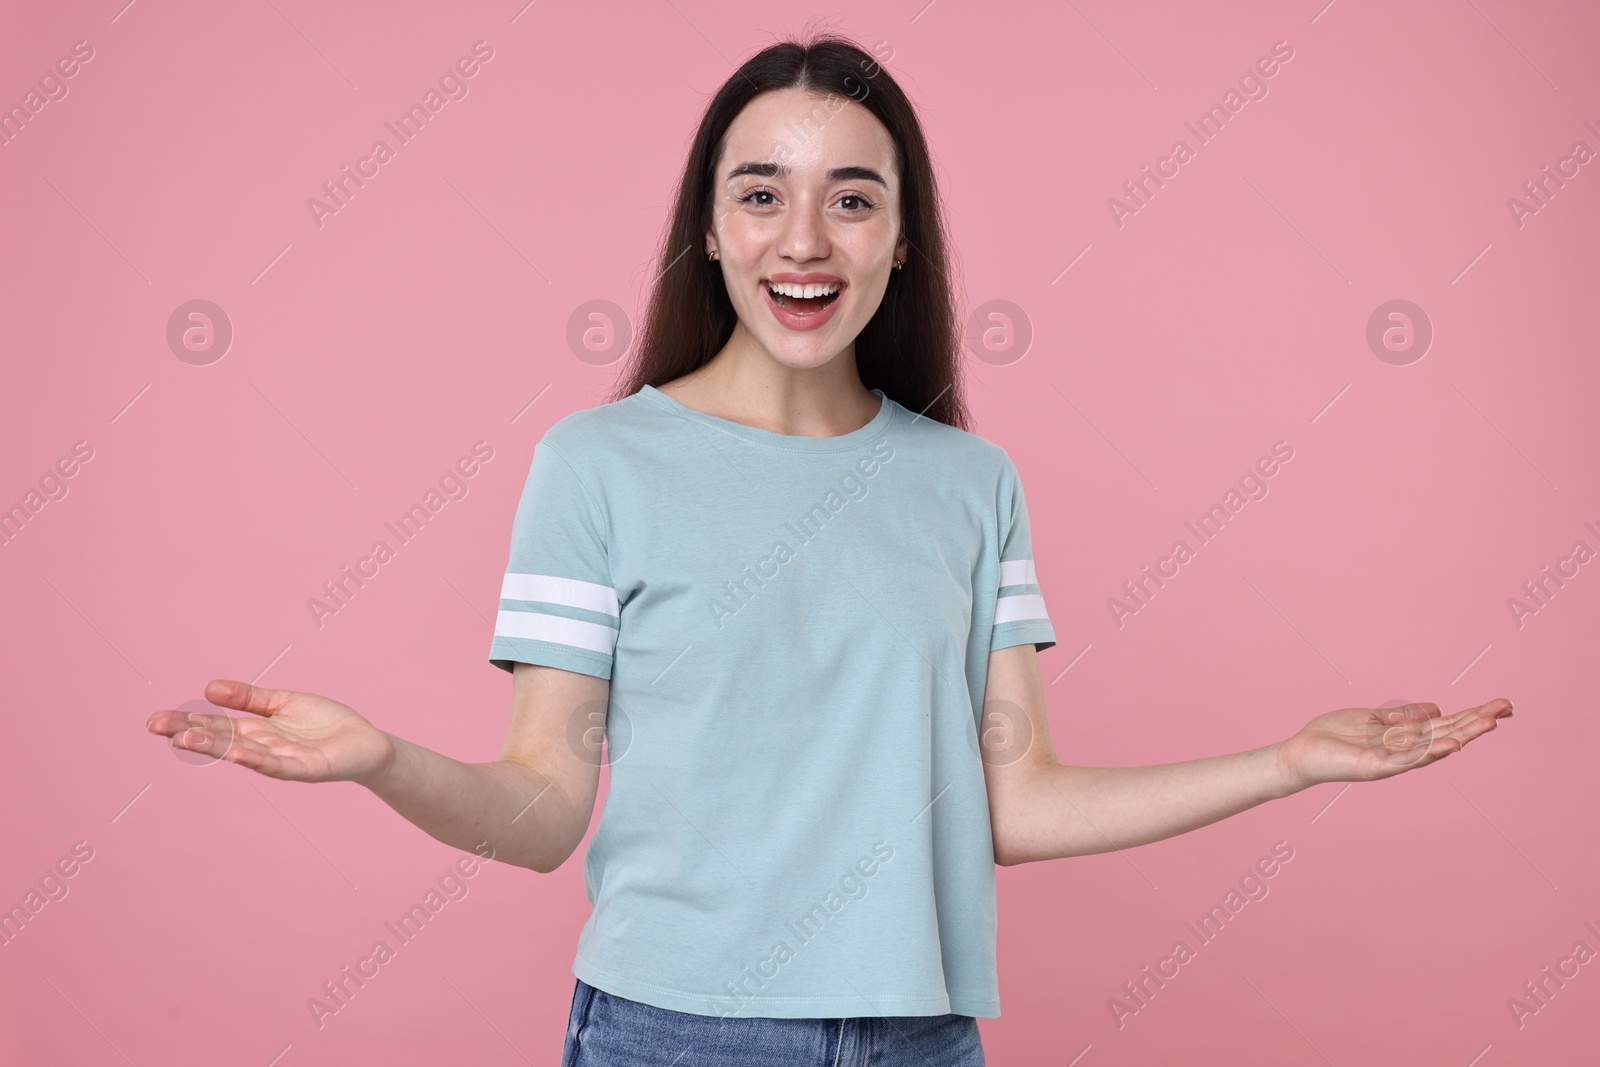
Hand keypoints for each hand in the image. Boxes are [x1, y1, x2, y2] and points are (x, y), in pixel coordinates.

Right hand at [146, 679, 395, 785]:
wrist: (367, 743)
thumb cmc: (325, 724)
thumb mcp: (283, 703)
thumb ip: (249, 697)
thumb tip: (209, 688)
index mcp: (256, 730)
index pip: (214, 725)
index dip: (186, 721)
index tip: (155, 719)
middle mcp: (262, 747)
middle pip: (220, 739)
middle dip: (188, 733)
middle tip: (155, 726)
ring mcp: (281, 760)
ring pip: (241, 752)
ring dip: (214, 747)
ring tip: (184, 739)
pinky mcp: (305, 769)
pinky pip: (277, 764)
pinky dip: (256, 758)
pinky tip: (236, 752)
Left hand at [1275, 698, 1514, 791]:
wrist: (1303, 752)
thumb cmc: (1335, 735)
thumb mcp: (1373, 718)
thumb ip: (1403, 715)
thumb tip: (1437, 709)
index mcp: (1406, 736)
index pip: (1447, 724)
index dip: (1473, 715)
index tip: (1501, 705)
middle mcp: (1405, 750)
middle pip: (1449, 734)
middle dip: (1477, 722)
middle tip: (1507, 709)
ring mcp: (1393, 760)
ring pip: (1435, 747)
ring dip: (1463, 735)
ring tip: (1489, 724)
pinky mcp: (1376, 767)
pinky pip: (1408, 760)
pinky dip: (1431, 753)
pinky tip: (1452, 746)